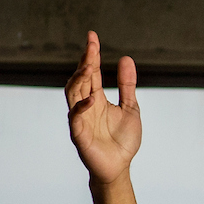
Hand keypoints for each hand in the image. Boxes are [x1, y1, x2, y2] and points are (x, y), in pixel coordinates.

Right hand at [64, 32, 142, 184]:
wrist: (119, 168)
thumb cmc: (122, 140)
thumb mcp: (130, 108)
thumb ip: (127, 85)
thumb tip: (126, 58)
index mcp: (96, 98)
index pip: (91, 72)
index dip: (91, 54)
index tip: (92, 36)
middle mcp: (85, 105)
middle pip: (81, 78)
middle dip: (85, 60)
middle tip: (91, 44)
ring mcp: (80, 118)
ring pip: (73, 93)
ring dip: (79, 79)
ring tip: (88, 65)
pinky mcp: (79, 134)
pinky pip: (76, 117)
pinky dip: (83, 107)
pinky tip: (92, 98)